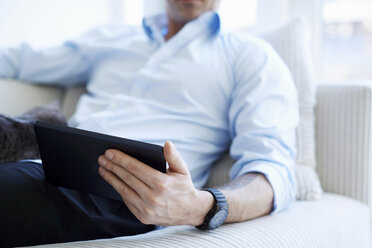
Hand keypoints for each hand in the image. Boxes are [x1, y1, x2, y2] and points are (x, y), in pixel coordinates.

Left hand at [97, 141, 212, 225]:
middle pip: (127, 178)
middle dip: (112, 166)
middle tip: (102, 158)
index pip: (135, 168)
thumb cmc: (184, 187)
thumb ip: (174, 156)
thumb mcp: (183, 170)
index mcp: (162, 183)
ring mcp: (146, 209)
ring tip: (103, 168)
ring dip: (111, 178)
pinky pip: (127, 201)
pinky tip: (113, 181)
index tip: (110, 152)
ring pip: (123, 190)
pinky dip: (119, 189)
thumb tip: (167, 144)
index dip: (121, 159)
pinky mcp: (143, 216)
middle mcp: (152, 197)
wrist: (190, 212)